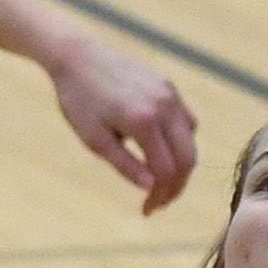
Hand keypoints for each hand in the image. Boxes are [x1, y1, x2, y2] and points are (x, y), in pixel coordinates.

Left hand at [47, 37, 198, 212]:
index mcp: (144, 122)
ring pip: (191, 141)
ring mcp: (170, 94)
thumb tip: (150, 188)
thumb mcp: (94, 139)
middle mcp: (164, 107)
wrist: (76, 56)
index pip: (167, 171)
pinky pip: (186, 121)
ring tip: (159, 181)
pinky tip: (161, 151)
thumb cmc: (79, 100)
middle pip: (187, 159)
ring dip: (180, 165)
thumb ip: (125, 164)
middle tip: (157, 203)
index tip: (147, 211)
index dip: (161, 196)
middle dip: (176, 186)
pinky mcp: (168, 86)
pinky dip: (180, 142)